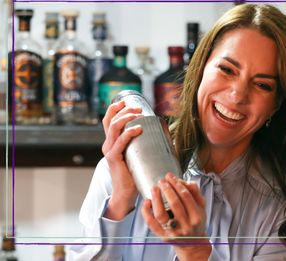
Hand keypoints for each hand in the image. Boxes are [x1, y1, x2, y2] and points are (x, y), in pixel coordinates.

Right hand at [101, 100, 142, 219]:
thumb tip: (167, 135)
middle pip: (110, 120)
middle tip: (139, 108)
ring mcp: (110, 151)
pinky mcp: (113, 159)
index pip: (109, 120)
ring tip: (139, 114)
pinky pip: (119, 143)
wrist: (126, 194)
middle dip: (124, 110)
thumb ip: (147, 145)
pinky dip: (128, 134)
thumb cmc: (135, 174)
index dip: (115, 108)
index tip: (127, 101)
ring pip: (114, 128)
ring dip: (126, 118)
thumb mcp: (139, 155)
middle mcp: (108, 144)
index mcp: (112, 141)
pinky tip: (138, 129)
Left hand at [141, 173, 211, 260]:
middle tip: (162, 180)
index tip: (171, 176)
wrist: (192, 242)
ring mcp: (174, 232)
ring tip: (155, 188)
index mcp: (196, 217)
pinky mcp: (163, 236)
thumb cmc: (195, 221)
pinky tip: (147, 202)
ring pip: (161, 214)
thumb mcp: (201, 207)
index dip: (177, 184)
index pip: (186, 196)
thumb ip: (195, 192)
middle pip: (175, 204)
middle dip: (167, 189)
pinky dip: (147, 212)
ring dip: (156, 199)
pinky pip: (152, 223)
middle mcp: (186, 226)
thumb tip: (185, 181)